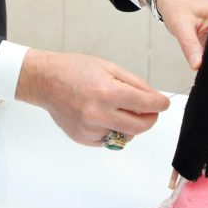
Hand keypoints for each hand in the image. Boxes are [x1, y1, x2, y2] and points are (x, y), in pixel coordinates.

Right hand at [15, 49, 168, 145]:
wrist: (45, 81)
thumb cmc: (75, 69)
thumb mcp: (109, 67)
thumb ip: (135, 84)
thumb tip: (154, 98)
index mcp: (107, 92)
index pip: (146, 105)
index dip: (160, 104)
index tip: (163, 103)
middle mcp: (98, 114)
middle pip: (140, 127)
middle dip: (150, 118)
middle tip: (148, 110)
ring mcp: (90, 129)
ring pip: (126, 136)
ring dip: (130, 125)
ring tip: (117, 109)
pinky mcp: (83, 138)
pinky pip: (109, 140)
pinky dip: (112, 130)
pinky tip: (102, 116)